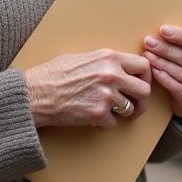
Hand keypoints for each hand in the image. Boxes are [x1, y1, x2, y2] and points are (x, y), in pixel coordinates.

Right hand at [23, 49, 151, 129]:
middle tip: (133, 106)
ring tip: (109, 112)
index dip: (145, 77)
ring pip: (130, 109)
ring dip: (121, 113)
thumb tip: (120, 68)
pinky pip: (112, 123)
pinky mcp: (98, 113)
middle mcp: (112, 74)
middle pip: (144, 90)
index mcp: (109, 57)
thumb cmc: (53, 74)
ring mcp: (106, 95)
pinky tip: (93, 119)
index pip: (143, 65)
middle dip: (141, 100)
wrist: (35, 93)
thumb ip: (104, 62)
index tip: (140, 84)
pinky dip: (104, 124)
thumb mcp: (82, 57)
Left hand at [143, 26, 181, 117]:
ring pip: (181, 73)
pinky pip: (177, 89)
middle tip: (149, 42)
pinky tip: (154, 71)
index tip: (163, 30)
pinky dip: (164, 78)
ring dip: (162, 62)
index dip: (181, 36)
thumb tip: (162, 31)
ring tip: (148, 55)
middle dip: (166, 49)